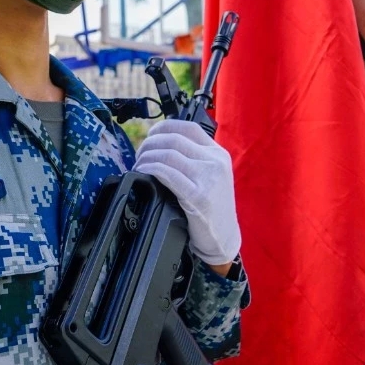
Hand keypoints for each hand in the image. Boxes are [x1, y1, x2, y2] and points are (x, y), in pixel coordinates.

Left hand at [132, 119, 240, 265]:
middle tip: (140, 155)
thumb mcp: (211, 176)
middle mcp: (215, 162)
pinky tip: (144, 172)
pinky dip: (151, 169)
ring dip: (147, 157)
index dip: (164, 127)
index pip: (188, 127)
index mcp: (218, 154)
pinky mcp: (198, 196)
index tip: (150, 135)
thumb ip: (194, 159)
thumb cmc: (213, 208)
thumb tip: (160, 146)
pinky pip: (167, 173)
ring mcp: (208, 178)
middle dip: (150, 144)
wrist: (224, 237)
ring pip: (168, 154)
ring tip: (140, 165)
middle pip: (174, 139)